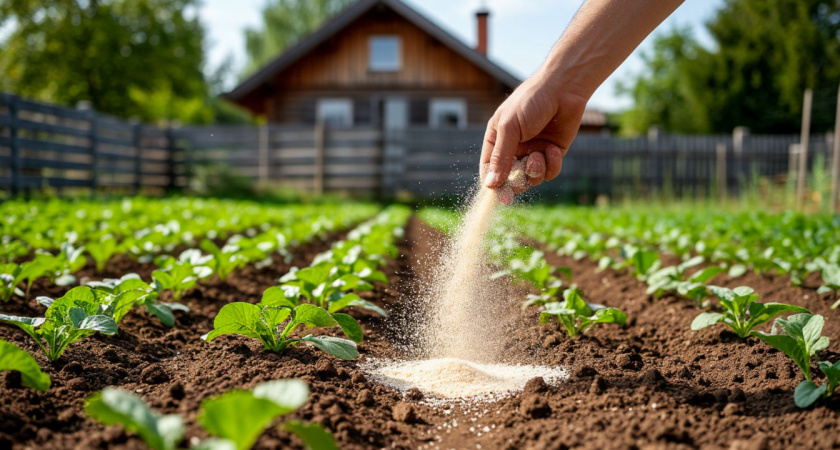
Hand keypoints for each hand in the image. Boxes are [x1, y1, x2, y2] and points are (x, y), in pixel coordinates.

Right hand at [480, 72, 587, 202]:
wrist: (564, 88)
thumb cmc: (531, 101)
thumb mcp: (510, 128)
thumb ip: (501, 157)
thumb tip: (490, 185)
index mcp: (497, 140)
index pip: (490, 169)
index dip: (495, 185)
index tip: (503, 198)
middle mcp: (514, 148)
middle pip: (510, 179)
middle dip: (518, 180)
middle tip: (523, 175)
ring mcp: (533, 152)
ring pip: (531, 179)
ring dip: (535, 172)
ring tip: (539, 155)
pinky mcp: (552, 154)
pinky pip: (549, 173)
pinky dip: (551, 166)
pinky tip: (553, 150)